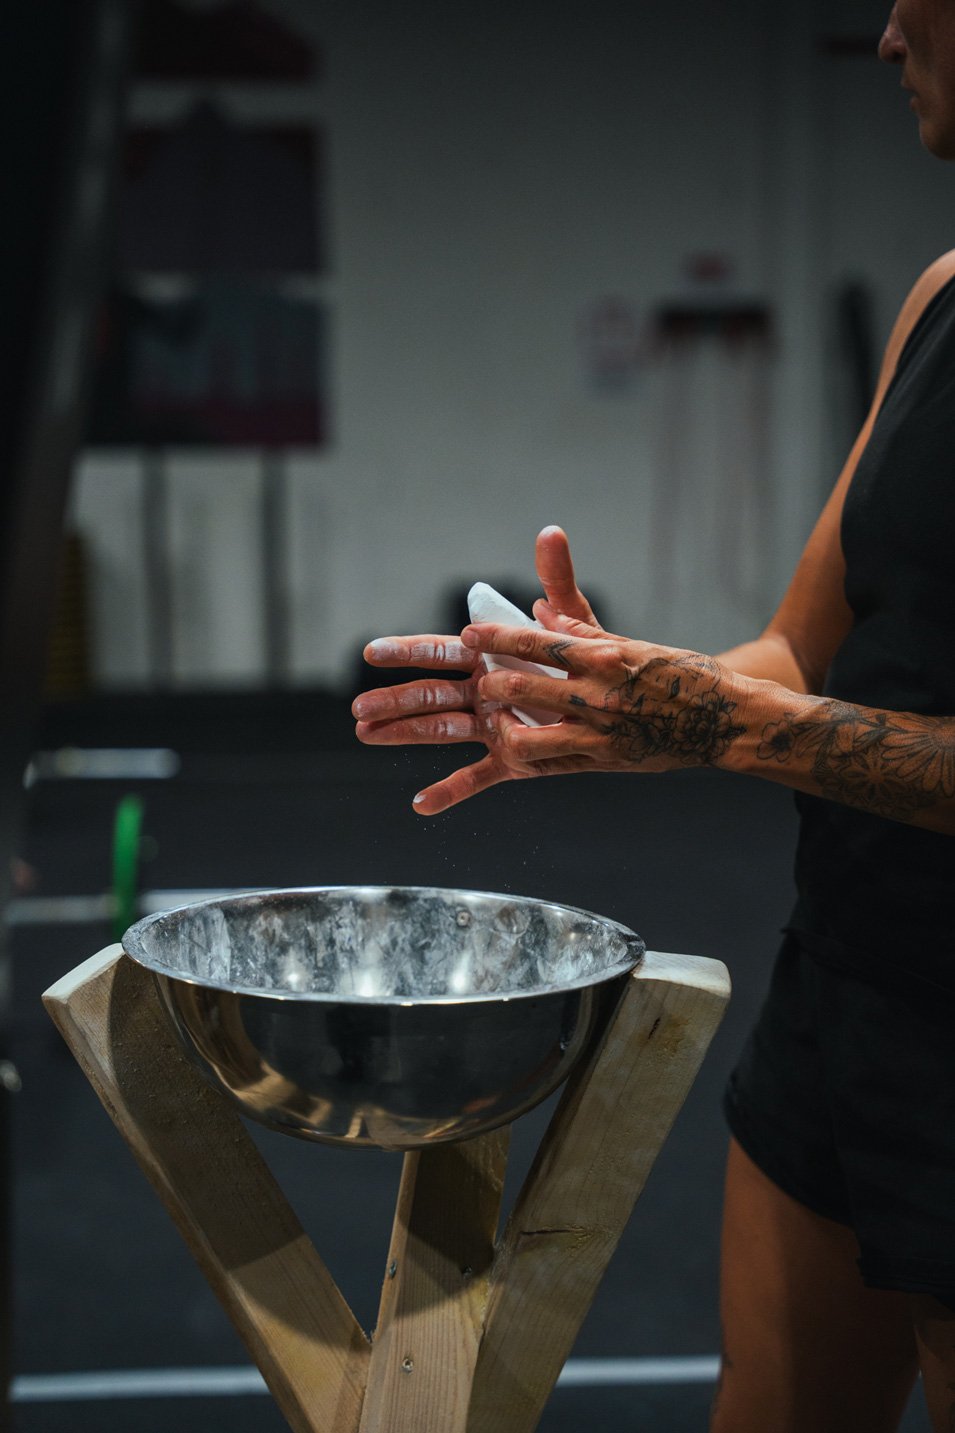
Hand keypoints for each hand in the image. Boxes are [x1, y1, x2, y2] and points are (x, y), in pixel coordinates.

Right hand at [353, 525, 605, 811]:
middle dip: (394, 700)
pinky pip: (477, 778)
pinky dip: (450, 792)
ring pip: (441, 731)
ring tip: (365, 735)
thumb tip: (551, 533)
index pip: (440, 652)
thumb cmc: (588, 660)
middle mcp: (482, 692)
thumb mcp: (574, 622)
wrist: (619, 704)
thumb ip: (558, 581)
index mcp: (489, 657)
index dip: (407, 651)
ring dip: (403, 734)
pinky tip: (422, 805)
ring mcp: (492, 727)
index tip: (372, 651)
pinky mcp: (510, 759)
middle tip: (358, 709)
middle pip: (430, 694)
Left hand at [463, 619, 751, 782]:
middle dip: (488, 685)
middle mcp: (599, 697)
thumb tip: (539, 610)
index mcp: (605, 658)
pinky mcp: (603, 763)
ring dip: (500, 729)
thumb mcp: (634, 645)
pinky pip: (547, 767)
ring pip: (525, 740)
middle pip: (520, 689)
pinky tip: (503, 754)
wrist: (724, 720)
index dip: (495, 639)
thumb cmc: (682, 675)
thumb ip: (581, 631)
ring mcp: (599, 735)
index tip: (470, 635)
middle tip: (479, 682)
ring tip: (495, 720)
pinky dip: (518, 760)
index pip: (536, 643)